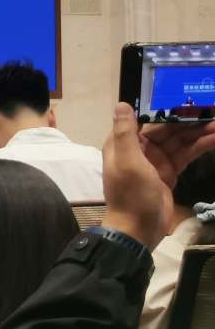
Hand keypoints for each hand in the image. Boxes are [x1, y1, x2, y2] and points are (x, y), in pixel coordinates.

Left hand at [101, 103, 214, 249]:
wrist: (138, 228)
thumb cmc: (131, 194)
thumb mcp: (127, 161)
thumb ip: (125, 133)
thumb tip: (122, 104)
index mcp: (124, 142)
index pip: (147, 120)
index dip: (167, 110)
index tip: (188, 100)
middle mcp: (139, 148)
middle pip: (167, 129)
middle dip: (189, 120)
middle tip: (211, 110)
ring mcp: (156, 161)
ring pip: (180, 141)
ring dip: (199, 132)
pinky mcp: (169, 173)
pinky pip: (186, 155)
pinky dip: (200, 146)